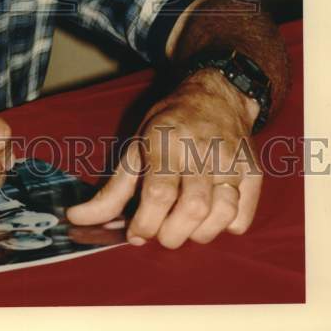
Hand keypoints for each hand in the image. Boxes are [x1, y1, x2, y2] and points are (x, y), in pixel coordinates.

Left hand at [66, 69, 262, 248]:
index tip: (136, 232)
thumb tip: (78, 219)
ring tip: (184, 226)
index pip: (159, 193)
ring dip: (198, 234)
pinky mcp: (252, 173)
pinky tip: (210, 216)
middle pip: (192, 210)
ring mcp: (231, 161)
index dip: (145, 223)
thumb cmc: (170, 123)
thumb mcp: (136, 145)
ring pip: (220, 216)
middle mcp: (201, 150)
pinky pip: (241, 219)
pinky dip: (223, 228)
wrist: (217, 96)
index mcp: (166, 140)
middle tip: (160, 232)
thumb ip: (113, 189)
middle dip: (171, 235)